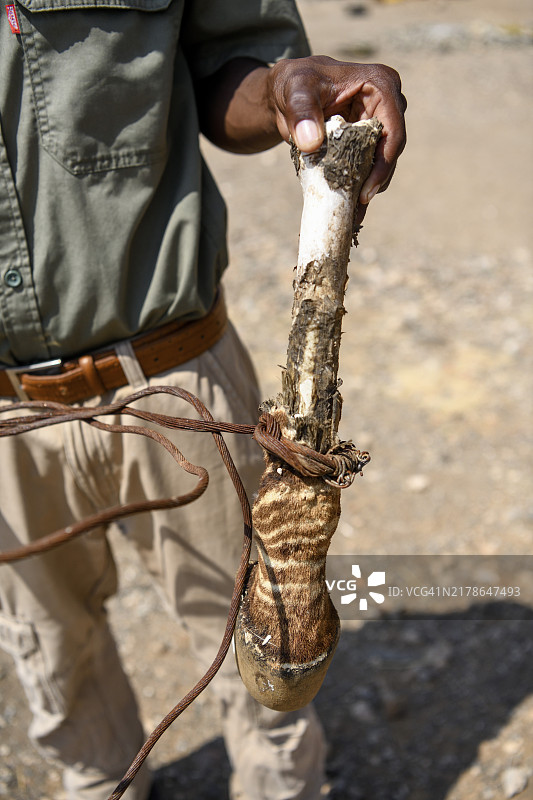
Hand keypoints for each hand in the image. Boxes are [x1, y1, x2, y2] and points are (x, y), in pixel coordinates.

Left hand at [266, 56, 406, 206]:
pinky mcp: (367, 143)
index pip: (392, 130)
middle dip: (375, 183)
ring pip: (380, 164)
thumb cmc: (294, 83)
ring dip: (367, 191)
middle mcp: (387, 105)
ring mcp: (379, 125)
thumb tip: (311, 142)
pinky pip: (367, 170)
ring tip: (352, 216)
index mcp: (381, 85)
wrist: (286, 94)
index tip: (366, 193)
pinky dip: (357, 190)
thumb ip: (301, 112)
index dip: (383, 165)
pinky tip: (349, 212)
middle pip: (390, 152)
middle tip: (357, 209)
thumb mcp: (295, 90)